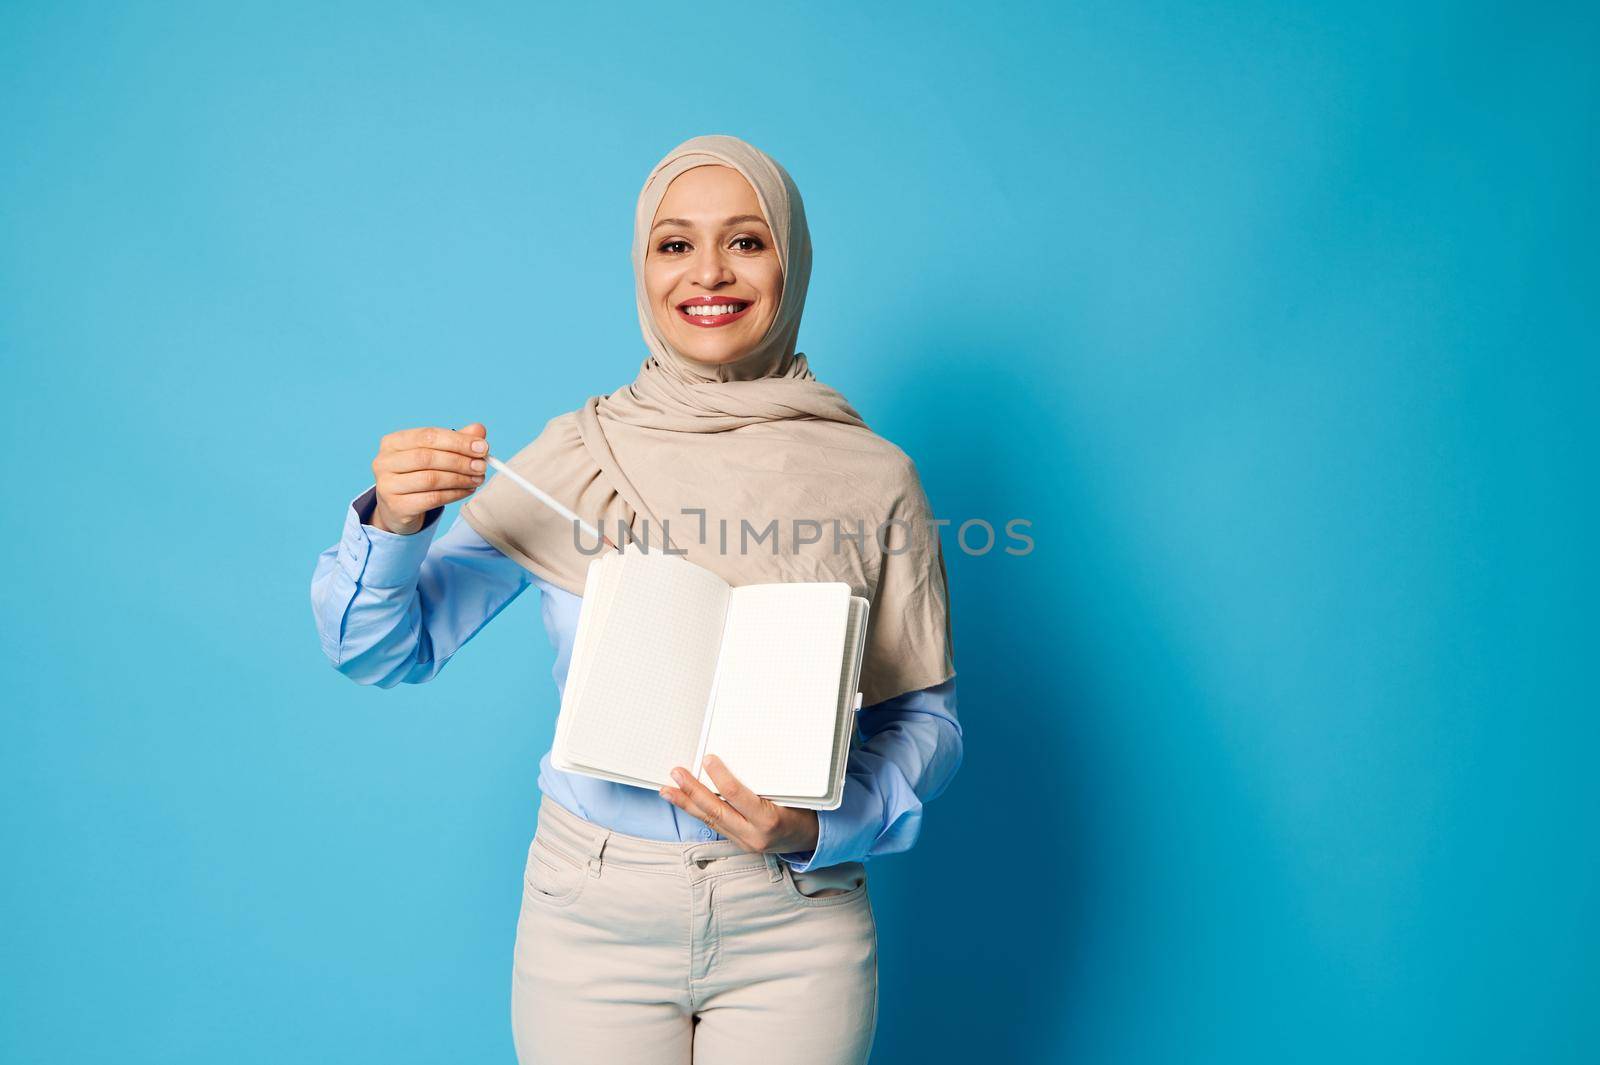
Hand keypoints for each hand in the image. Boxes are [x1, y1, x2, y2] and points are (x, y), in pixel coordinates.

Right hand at [371, 423, 488, 534]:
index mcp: (393, 442)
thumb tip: (480, 430)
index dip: (458, 441)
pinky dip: (455, 494)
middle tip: (482, 465)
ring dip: (460, 478)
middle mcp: (384, 461)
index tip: (483, 447)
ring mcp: (387, 485)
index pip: (428, 435)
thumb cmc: (417, 474)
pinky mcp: (396, 506)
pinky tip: (468, 490)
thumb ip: (456, 440)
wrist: (397, 508)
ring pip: (430, 479)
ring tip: (478, 478)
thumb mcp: (435, 453)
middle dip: (460, 461)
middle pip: (428, 457)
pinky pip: (432, 499)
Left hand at [659, 754, 819, 855]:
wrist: (812, 839)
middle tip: (676, 774)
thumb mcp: (794, 794)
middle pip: (716, 811)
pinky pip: (715, 826)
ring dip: (687, 804)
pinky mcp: (739, 844)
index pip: (737, 796)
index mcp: (770, 820)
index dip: (720, 776)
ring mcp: (745, 843)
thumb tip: (740, 758)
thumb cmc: (805, 811)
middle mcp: (754, 835)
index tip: (707, 759)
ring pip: (710, 821)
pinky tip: (686, 802)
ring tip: (668, 790)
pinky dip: (699, 812)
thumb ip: (767, 782)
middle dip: (692, 792)